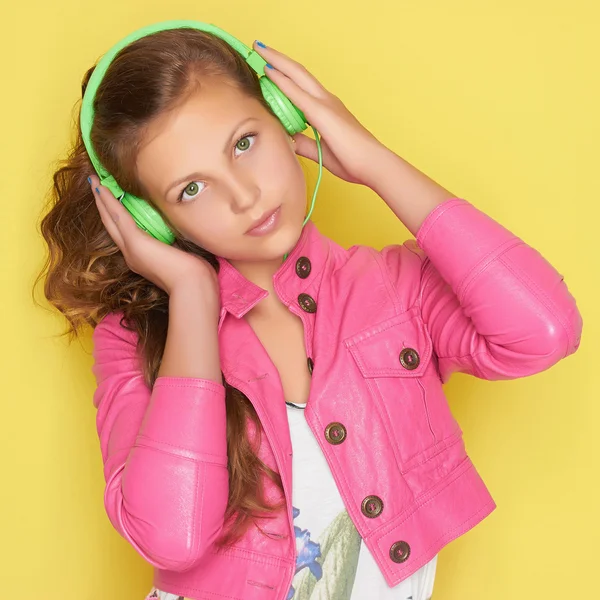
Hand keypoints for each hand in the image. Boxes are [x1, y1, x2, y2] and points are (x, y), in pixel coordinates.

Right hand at [89, 175, 219, 298]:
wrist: (192, 287)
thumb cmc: (194, 275)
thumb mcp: (183, 256)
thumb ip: (176, 245)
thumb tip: (180, 232)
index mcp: (142, 259)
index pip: (124, 234)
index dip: (116, 217)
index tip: (111, 201)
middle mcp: (132, 255)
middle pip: (112, 225)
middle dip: (103, 205)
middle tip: (95, 185)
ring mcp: (131, 249)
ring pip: (111, 219)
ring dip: (102, 199)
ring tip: (94, 181)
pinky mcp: (135, 242)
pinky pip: (118, 217)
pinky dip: (109, 202)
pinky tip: (102, 187)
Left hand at [253, 40, 388, 186]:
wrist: (373, 165)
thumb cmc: (353, 160)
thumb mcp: (321, 151)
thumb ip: (304, 143)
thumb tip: (289, 139)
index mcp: (327, 109)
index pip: (302, 86)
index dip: (285, 74)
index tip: (268, 66)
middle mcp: (327, 100)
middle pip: (298, 72)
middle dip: (278, 58)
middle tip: (259, 46)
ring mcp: (326, 103)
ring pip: (297, 75)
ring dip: (277, 61)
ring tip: (260, 50)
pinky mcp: (323, 112)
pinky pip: (297, 93)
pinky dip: (282, 81)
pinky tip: (269, 72)